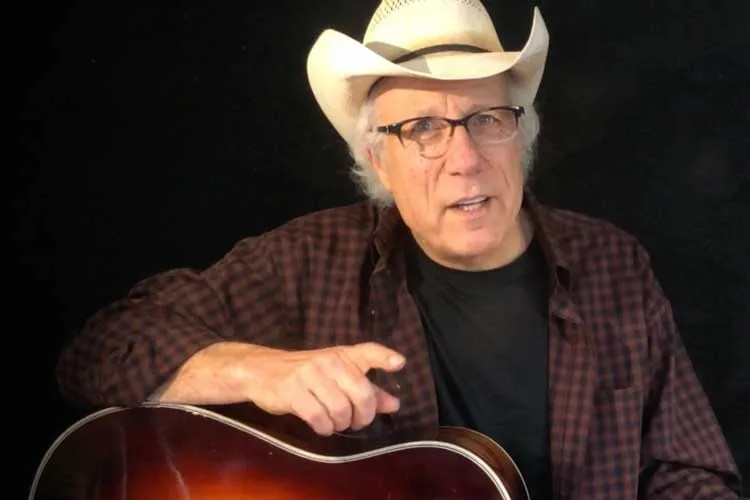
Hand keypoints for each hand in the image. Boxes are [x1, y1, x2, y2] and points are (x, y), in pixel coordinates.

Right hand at [246, 342, 404, 435]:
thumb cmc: (306, 375)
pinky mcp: (293, 391)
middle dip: (364, 415)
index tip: (400, 363)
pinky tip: (321, 426)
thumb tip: (394, 404)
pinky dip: (324, 428)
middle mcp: (329, 361)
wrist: (261, 371)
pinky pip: (319, 417)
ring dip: (341, 424)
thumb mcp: (336, 377)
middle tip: (356, 422)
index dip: (384, 357)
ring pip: (340, 409)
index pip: (367, 351)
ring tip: (335, 423)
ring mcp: (310, 375)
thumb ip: (366, 390)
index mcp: (342, 355)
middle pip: (361, 393)